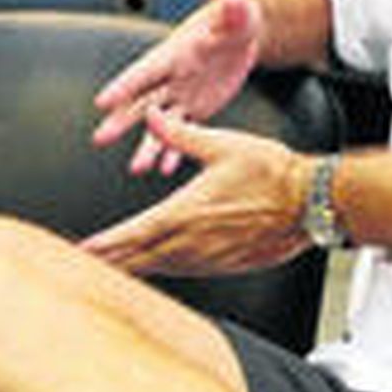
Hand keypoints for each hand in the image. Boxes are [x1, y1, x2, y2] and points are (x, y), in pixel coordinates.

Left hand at [81, 110, 310, 275]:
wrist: (311, 201)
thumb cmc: (272, 173)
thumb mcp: (221, 145)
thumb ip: (180, 136)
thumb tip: (154, 119)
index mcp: (185, 213)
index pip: (133, 234)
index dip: (104, 245)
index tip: (80, 252)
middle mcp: (192, 242)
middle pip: (139, 258)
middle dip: (108, 263)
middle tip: (79, 267)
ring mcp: (208, 258)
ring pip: (159, 269)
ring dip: (132, 270)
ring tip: (108, 270)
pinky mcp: (223, 265)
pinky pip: (183, 273)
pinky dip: (160, 272)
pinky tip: (152, 268)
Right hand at [92, 0, 263, 177]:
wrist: (240, 37)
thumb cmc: (235, 20)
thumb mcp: (238, 15)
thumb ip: (233, 13)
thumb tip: (236, 2)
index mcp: (174, 54)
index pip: (145, 71)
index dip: (124, 86)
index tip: (102, 101)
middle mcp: (171, 77)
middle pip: (140, 102)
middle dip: (120, 120)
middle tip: (99, 139)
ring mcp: (180, 95)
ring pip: (160, 125)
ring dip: (148, 147)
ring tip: (136, 170)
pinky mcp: (195, 109)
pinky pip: (184, 133)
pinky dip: (175, 151)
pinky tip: (165, 170)